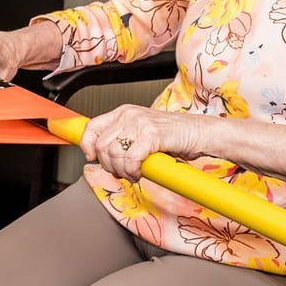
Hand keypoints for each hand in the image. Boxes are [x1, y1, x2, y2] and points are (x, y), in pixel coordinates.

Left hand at [78, 105, 210, 181]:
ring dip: (122, 171)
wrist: (198, 132)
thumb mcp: (141, 133)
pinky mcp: (152, 134)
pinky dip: (132, 170)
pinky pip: (130, 158)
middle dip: (109, 165)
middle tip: (123, 172)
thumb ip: (122, 140)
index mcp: (123, 113)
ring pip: (114, 154)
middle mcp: (128, 115)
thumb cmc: (172, 136)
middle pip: (102, 146)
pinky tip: (140, 172)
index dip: (87, 146)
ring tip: (134, 173)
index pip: (92, 127)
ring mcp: (140, 123)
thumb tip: (101, 157)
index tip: (91, 159)